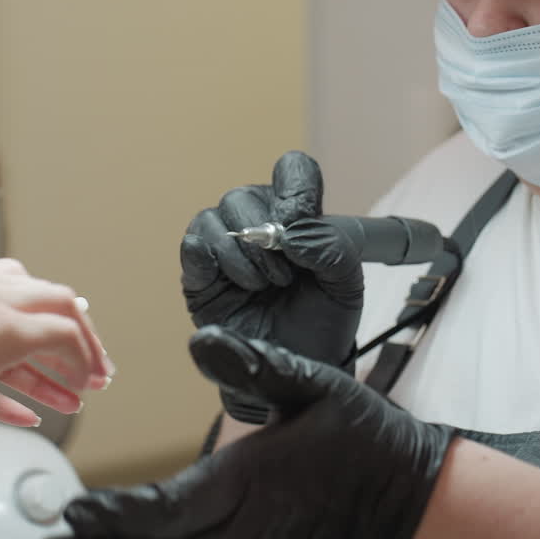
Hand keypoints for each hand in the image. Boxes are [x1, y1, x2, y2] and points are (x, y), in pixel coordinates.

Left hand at [65, 326, 451, 538]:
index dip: (115, 515)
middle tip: (69, 525)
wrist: (413, 494)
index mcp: (243, 483)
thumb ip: (256, 365)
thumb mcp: (315, 385)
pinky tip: (150, 536)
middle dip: (113, 537)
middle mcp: (242, 525)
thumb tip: (203, 341)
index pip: (162, 510)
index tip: (76, 511)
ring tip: (93, 533)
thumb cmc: (363, 439)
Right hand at [183, 151, 363, 422]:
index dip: (295, 189)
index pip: (293, 171)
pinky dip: (214, 262)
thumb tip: (289, 231)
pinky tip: (236, 288)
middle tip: (284, 276)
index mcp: (296, 215)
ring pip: (217, 215)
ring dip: (244, 254)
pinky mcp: (198, 271)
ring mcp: (224, 244)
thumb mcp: (345, 283)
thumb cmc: (321, 323)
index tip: (300, 223)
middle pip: (246, 194)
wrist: (296, 369)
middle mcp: (256, 221)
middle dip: (266, 235)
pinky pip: (194, 244)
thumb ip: (331, 246)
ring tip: (262, 287)